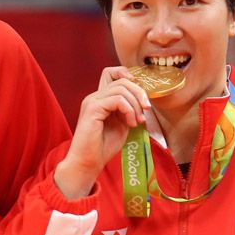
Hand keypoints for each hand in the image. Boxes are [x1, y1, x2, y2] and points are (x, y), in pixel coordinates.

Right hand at [55, 67, 149, 198]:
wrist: (88, 162)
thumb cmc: (103, 147)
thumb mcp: (122, 124)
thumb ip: (128, 110)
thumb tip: (143, 102)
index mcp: (100, 98)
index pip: (111, 72)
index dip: (127, 75)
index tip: (139, 94)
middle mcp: (95, 96)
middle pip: (121, 79)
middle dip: (139, 92)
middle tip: (146, 110)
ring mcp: (92, 101)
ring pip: (121, 88)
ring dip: (135, 104)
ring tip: (137, 121)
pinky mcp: (92, 108)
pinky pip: (117, 99)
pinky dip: (128, 110)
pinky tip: (130, 123)